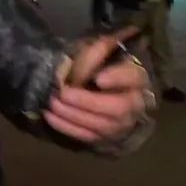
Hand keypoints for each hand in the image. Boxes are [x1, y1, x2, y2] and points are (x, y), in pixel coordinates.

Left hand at [43, 28, 153, 143]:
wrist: (116, 98)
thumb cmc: (106, 69)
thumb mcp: (105, 54)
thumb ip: (97, 49)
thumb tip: (89, 48)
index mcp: (136, 78)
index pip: (132, 77)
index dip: (117, 78)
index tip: (99, 78)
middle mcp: (133, 104)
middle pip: (116, 107)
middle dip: (86, 101)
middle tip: (63, 93)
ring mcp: (119, 125)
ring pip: (98, 124)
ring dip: (72, 114)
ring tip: (52, 102)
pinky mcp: (103, 137)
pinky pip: (85, 135)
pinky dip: (65, 126)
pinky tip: (49, 115)